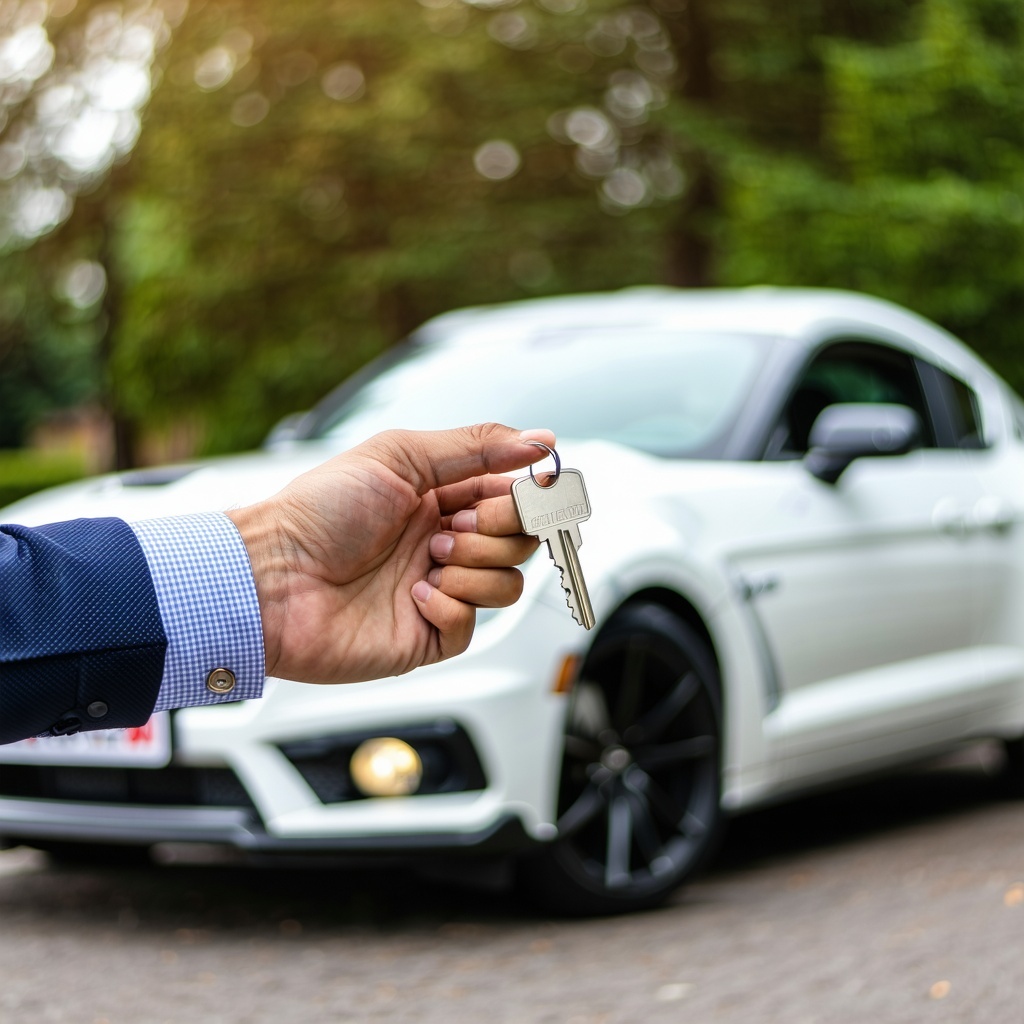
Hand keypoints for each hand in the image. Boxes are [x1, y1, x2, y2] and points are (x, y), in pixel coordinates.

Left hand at [227, 423, 553, 683]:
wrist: (270, 577)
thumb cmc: (319, 511)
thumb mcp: (400, 455)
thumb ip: (476, 446)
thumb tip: (540, 439)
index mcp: (441, 498)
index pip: (513, 497)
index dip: (524, 496)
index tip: (529, 487)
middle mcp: (444, 543)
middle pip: (520, 542)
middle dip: (496, 531)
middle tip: (451, 526)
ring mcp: (438, 590)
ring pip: (507, 585)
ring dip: (473, 567)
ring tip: (426, 560)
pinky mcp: (427, 635)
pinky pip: (472, 626)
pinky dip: (448, 606)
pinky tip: (410, 595)